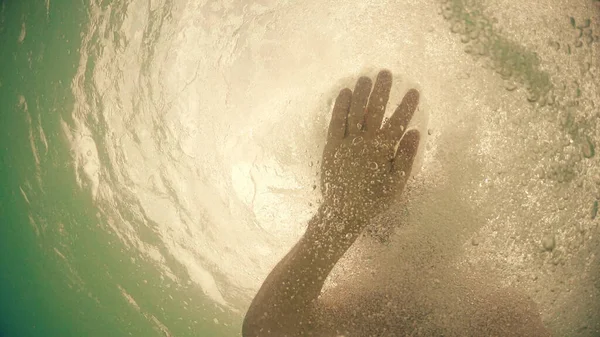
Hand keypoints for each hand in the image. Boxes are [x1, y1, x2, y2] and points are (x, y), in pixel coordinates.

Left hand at [318, 70, 419, 235]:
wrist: (344, 212)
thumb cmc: (374, 200)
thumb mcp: (397, 183)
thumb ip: (406, 156)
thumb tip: (414, 132)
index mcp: (383, 149)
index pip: (398, 122)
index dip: (407, 106)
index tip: (414, 91)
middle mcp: (365, 140)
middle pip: (375, 110)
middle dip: (382, 90)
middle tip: (386, 73)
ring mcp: (347, 141)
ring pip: (355, 111)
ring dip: (361, 93)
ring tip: (366, 77)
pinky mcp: (332, 145)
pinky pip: (336, 121)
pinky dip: (340, 106)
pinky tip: (344, 92)